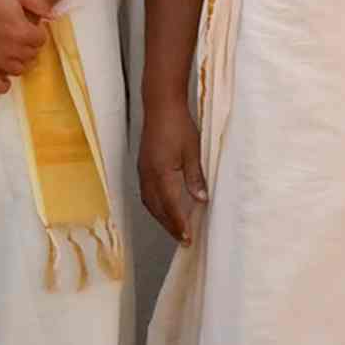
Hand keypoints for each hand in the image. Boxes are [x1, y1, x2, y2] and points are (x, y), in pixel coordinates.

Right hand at [0, 0, 49, 92]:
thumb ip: (39, 3)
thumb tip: (54, 17)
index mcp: (23, 31)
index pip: (41, 40)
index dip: (36, 34)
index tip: (28, 29)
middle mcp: (12, 49)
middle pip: (31, 56)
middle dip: (28, 48)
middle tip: (18, 40)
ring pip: (18, 71)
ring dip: (17, 63)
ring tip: (10, 54)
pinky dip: (3, 85)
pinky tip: (2, 77)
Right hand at [138, 104, 206, 244]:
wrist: (161, 105)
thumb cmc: (178, 124)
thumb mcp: (193, 151)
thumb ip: (195, 177)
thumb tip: (201, 199)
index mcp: (161, 173)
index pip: (170, 206)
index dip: (179, 224)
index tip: (187, 238)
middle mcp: (148, 175)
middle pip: (158, 209)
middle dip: (170, 226)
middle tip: (183, 239)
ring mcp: (143, 171)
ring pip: (150, 203)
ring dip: (162, 218)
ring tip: (175, 227)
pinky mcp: (143, 166)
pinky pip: (147, 193)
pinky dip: (156, 205)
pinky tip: (165, 207)